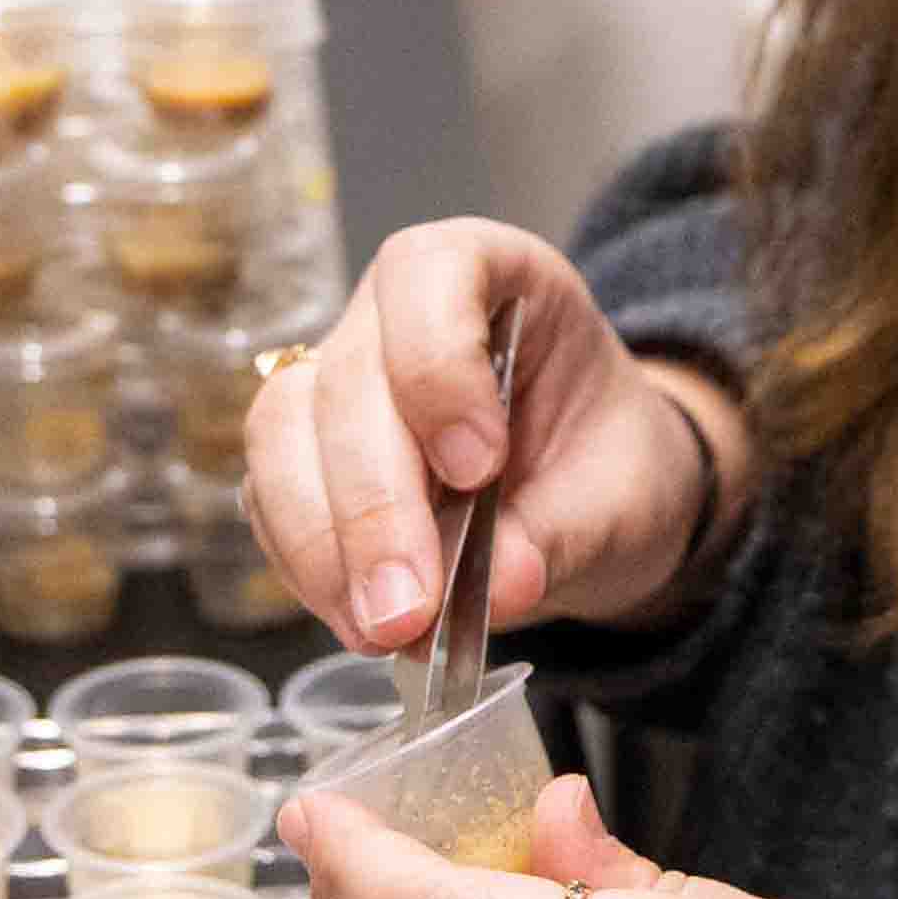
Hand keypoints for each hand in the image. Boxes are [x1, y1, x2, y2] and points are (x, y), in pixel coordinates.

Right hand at [241, 219, 741, 654]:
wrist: (595, 500)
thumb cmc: (611, 464)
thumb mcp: (625, 497)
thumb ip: (565, 533)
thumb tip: (499, 586)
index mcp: (490, 270)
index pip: (427, 273)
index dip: (437, 367)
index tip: (479, 467)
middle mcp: (394, 311)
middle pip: (347, 378)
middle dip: (373, 504)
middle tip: (410, 607)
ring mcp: (338, 378)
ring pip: (283, 434)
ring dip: (324, 543)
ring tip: (383, 628)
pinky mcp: (305, 455)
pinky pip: (272, 499)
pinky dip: (307, 567)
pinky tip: (357, 619)